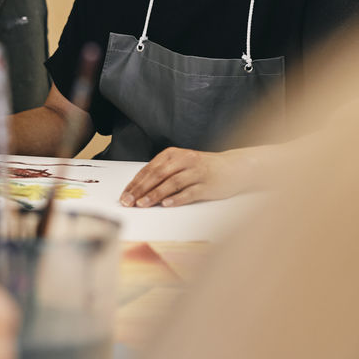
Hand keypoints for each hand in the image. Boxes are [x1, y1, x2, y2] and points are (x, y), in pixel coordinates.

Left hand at [119, 147, 241, 207]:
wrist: (233, 167)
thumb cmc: (202, 167)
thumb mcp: (181, 163)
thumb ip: (163, 173)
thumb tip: (139, 189)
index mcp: (174, 154)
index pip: (150, 169)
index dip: (135, 182)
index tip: (125, 195)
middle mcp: (185, 160)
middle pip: (158, 175)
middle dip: (141, 189)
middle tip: (129, 201)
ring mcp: (196, 172)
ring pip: (172, 183)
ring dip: (155, 195)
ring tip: (143, 204)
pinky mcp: (207, 185)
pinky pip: (189, 192)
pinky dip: (177, 199)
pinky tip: (166, 205)